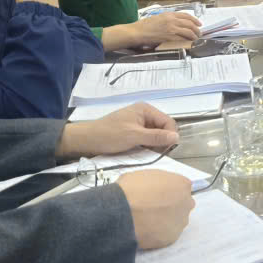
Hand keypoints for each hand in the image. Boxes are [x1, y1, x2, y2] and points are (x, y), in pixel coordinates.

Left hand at [55, 101, 180, 158]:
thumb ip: (156, 137)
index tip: (166, 150)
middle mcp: (144, 114)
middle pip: (163, 128)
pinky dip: (146, 145)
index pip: (168, 122)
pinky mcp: (133, 131)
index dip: (170, 135)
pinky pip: (147, 138)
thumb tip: (177, 137)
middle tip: (153, 152)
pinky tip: (141, 151)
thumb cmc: (109, 135)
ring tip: (145, 152)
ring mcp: (138, 123)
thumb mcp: (134, 136)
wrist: (85, 140)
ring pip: (155, 135)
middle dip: (161, 140)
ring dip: (154, 144)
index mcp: (146, 109)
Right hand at [117, 169, 194, 250]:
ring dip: (166, 220)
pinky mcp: (172, 238)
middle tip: (154, 207)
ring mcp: (180, 222)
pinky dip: (159, 232)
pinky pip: (167, 234)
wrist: (121, 213)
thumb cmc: (132, 190)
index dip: (168, 190)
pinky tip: (146, 229)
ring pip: (176, 220)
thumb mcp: (146, 174)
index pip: (181, 187)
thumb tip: (157, 187)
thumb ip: (159, 181)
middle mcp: (187, 204)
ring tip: (148, 220)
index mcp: (182, 185)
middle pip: (182, 204)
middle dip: (171, 205)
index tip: (159, 194)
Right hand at [128, 11, 202, 46]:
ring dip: (194, 36)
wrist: (138, 32)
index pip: (186, 16)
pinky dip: (188, 42)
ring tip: (196, 39)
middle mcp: (172, 20)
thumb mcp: (158, 17)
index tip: (199, 23)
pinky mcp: (169, 38)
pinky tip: (190, 43)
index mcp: (169, 14)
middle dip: (197, 29)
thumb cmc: (145, 25)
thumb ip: (169, 18)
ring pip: (189, 32)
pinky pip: (183, 40)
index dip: (195, 20)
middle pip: (190, 24)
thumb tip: (178, 22)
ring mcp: (171, 29)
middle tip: (199, 33)